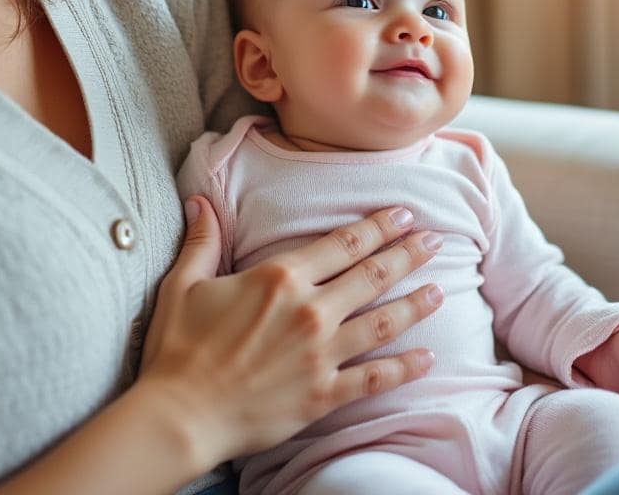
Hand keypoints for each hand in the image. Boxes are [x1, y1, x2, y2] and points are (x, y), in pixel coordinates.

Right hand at [137, 198, 444, 466]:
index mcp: (280, 277)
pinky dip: (405, 367)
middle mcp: (310, 310)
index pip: (343, 243)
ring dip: (416, 304)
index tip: (403, 215)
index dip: (378, 226)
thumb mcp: (183, 285)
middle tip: (436, 241)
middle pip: (373, 275)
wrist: (179, 415)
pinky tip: (427, 357)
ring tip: (440, 290)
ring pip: (384, 321)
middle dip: (409, 255)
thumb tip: (201, 201)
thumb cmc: (177, 349)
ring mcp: (321, 354)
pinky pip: (375, 377)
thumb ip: (202, 242)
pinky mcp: (324, 394)